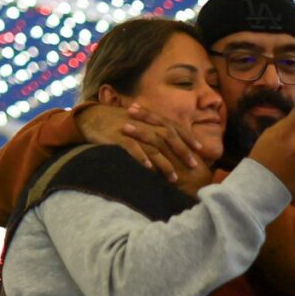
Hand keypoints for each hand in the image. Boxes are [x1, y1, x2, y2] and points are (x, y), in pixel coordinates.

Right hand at [75, 104, 202, 182]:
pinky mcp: (117, 137)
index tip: (201, 150)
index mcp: (151, 119)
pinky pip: (131, 147)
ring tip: (174, 178)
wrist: (93, 117)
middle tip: (194, 166)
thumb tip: (173, 145)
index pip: (174, 127)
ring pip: (153, 146)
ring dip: (164, 162)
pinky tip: (148, 168)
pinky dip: (140, 157)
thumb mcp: (140, 123)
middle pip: (168, 137)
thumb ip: (155, 131)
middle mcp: (144, 123)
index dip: (188, 138)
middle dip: (182, 151)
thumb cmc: (119, 123)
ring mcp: (131, 129)